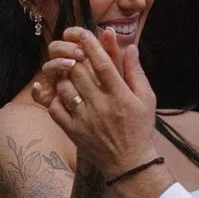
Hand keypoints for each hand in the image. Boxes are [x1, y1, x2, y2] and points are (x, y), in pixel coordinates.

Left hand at [40, 27, 155, 179]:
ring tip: (68, 73)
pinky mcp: (73, 131)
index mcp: (120, 96)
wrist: (129, 164)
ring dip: (62, 76)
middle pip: (78, 72)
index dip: (89, 45)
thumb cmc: (139, 128)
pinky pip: (54, 109)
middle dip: (73, 58)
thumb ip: (135, 72)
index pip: (102, 64)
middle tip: (73, 54)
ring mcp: (84, 120)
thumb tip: (129, 46)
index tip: (80, 32)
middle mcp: (101, 106)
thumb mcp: (146, 99)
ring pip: (63, 88)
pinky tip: (57, 91)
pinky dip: (52, 97)